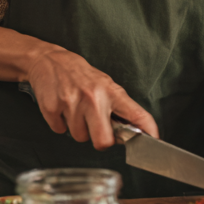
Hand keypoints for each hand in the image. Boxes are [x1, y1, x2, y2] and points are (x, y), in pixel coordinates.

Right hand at [26, 45, 157, 148]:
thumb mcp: (106, 85)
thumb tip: (128, 132)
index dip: (147, 129)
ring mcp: (72, 103)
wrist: (50, 61)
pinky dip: (60, 124)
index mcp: (111, 92)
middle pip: (103, 141)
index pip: (136, 114)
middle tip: (97, 130)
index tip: (154, 138)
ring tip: (76, 111)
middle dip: (101, 142)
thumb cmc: (81, 75)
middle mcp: (94, 98)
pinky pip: (59, 130)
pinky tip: (63, 109)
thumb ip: (117, 106)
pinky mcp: (52, 108)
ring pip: (80, 137)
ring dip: (78, 129)